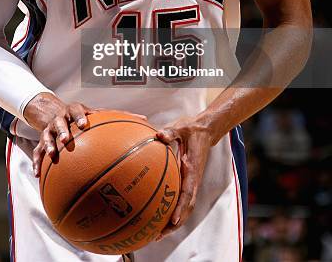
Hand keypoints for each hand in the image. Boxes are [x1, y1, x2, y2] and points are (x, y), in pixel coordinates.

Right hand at [24, 93, 146, 176]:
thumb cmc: (83, 116)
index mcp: (77, 111)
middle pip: (60, 122)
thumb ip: (119, 117)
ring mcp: (50, 128)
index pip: (78, 110)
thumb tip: (146, 120)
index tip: (84, 124)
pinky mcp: (41, 139)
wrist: (53, 112)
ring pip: (46, 135)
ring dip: (48, 144)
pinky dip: (37, 162)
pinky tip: (37, 174)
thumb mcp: (97, 113)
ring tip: (51, 154)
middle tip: (66, 138)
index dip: (80, 116)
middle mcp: (62, 118)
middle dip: (63, 130)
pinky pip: (37, 151)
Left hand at [155, 116, 212, 239]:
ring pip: (185, 207)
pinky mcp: (188, 180)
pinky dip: (172, 211)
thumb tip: (159, 135)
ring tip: (156, 234)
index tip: (172, 220)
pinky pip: (181, 199)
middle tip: (158, 235)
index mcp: (192, 168)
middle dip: (174, 223)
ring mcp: (191, 181)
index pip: (188, 192)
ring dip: (173, 222)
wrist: (205, 129)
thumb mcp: (181, 127)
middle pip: (187, 207)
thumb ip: (170, 131)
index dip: (180, 207)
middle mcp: (193, 178)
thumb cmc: (191, 128)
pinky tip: (158, 216)